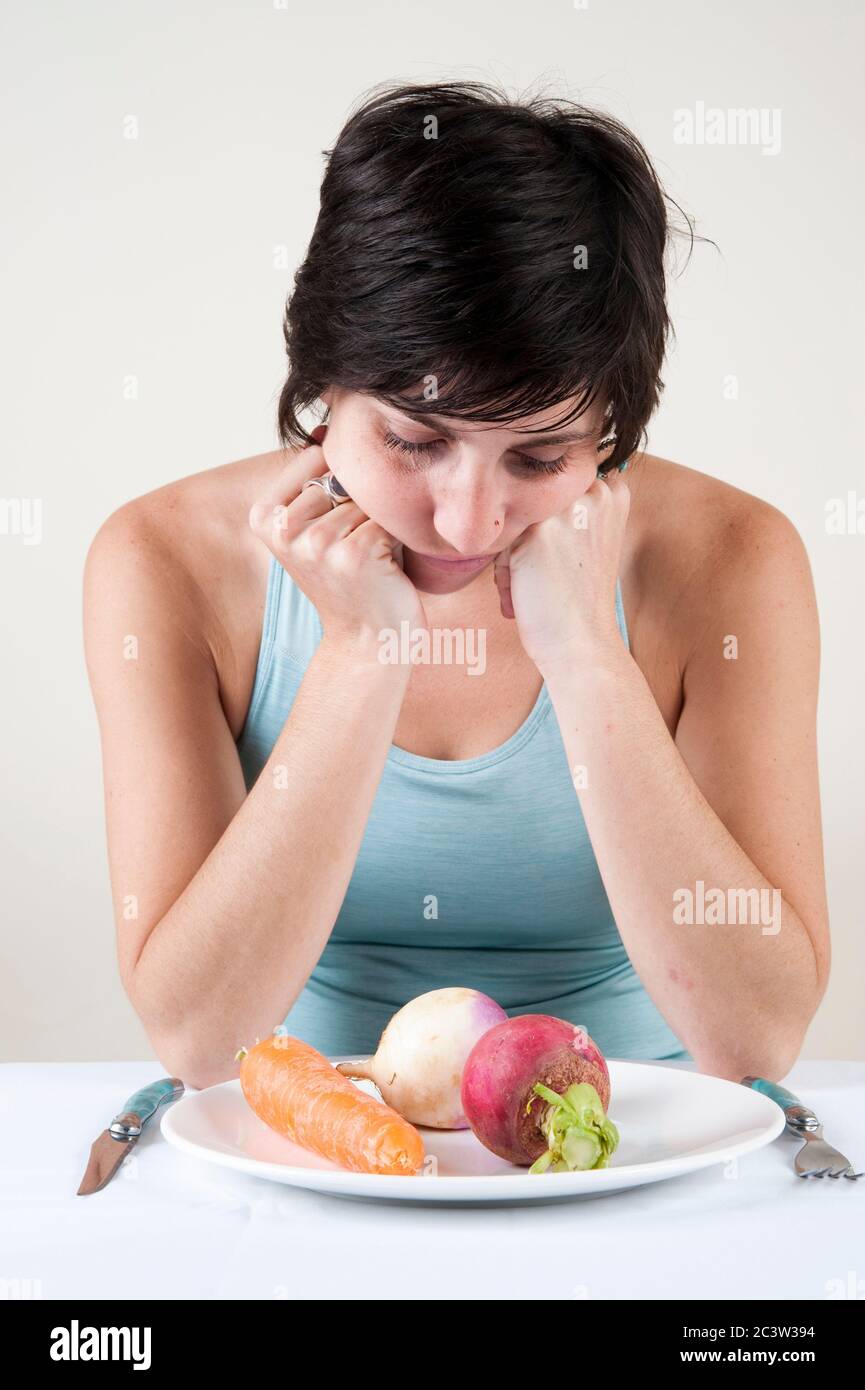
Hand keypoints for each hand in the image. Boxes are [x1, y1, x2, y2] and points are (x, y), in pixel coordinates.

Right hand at [248, 426, 427, 654]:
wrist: (368, 637)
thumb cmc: (353, 573)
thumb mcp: (322, 521)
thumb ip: (317, 475)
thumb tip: (327, 421)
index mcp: (263, 515)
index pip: (316, 456)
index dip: (343, 483)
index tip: (337, 523)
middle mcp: (282, 529)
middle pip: (344, 477)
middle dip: (363, 506)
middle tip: (355, 549)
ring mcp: (315, 544)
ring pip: (368, 499)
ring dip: (380, 524)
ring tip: (369, 558)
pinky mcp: (352, 556)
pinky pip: (387, 520)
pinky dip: (395, 540)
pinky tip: (382, 569)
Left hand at [493, 469, 630, 671]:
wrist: (580, 642)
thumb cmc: (579, 599)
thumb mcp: (590, 540)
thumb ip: (572, 508)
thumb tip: (518, 479)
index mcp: (612, 492)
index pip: (554, 490)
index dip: (548, 527)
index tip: (561, 561)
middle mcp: (593, 492)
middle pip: (532, 502)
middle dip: (529, 539)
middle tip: (547, 577)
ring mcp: (566, 510)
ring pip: (515, 521)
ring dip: (514, 556)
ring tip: (531, 588)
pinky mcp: (538, 532)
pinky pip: (500, 544)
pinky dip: (503, 574)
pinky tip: (521, 596)